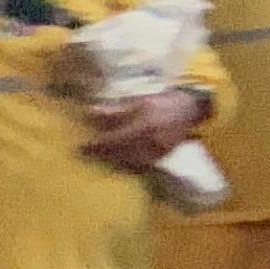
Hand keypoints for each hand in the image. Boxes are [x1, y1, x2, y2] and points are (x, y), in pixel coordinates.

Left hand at [81, 87, 204, 171]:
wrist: (189, 108)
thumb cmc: (161, 102)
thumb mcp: (138, 101)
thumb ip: (115, 110)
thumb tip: (91, 112)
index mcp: (144, 125)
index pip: (114, 140)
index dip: (96, 146)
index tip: (80, 148)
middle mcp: (151, 141)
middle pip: (120, 154)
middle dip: (102, 155)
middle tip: (86, 155)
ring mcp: (158, 151)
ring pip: (130, 162)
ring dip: (113, 162)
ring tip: (100, 159)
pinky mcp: (162, 156)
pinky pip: (142, 166)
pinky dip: (128, 166)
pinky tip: (119, 164)